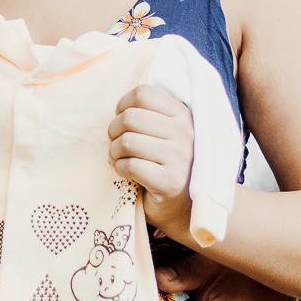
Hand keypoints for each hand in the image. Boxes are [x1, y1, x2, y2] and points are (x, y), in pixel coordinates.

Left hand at [108, 85, 193, 236]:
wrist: (187, 207)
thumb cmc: (169, 164)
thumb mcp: (168, 132)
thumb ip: (152, 114)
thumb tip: (120, 107)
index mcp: (183, 114)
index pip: (144, 93)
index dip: (123, 105)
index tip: (123, 121)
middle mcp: (185, 133)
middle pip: (130, 117)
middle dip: (113, 131)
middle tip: (116, 144)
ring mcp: (179, 158)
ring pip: (127, 141)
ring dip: (114, 152)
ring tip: (119, 158)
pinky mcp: (169, 182)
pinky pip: (130, 166)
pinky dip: (120, 169)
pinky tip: (126, 173)